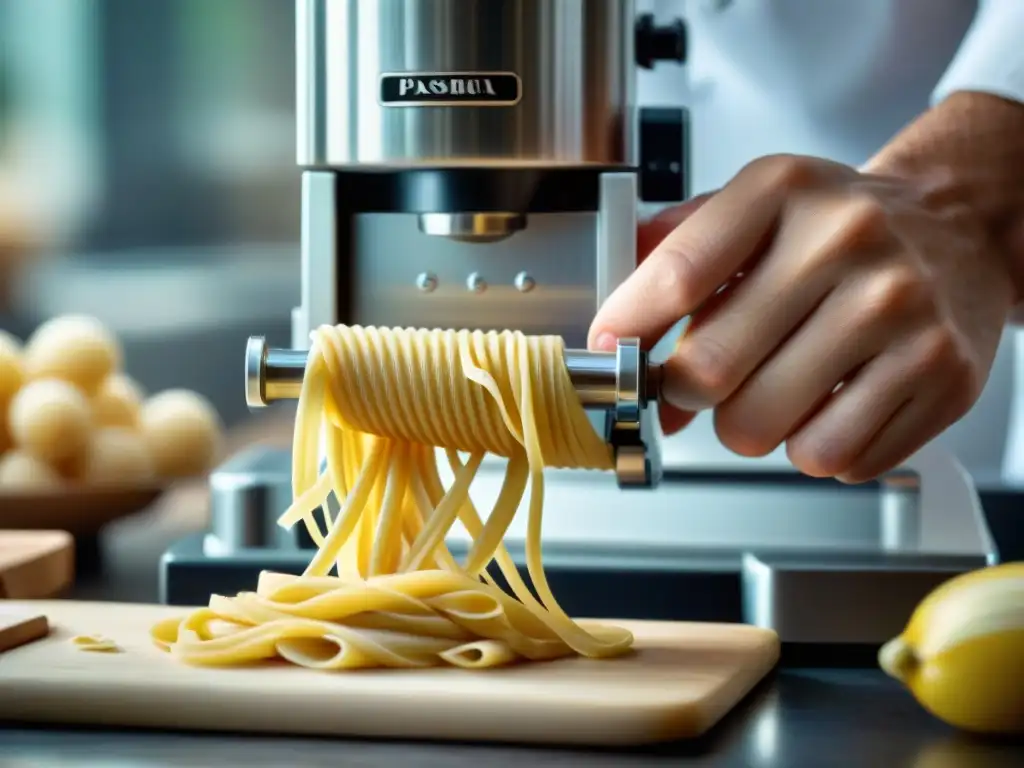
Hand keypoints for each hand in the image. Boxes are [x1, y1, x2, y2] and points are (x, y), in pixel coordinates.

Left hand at [590, 154, 1014, 481]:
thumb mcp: (755, 205)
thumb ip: (675, 251)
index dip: (629, 326)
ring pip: (764, 427)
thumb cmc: (838, 228)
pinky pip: (831, 457)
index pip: (679, 274)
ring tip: (774, 390)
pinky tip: (831, 404)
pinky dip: (813, 447)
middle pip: (712, 369)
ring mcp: (901, 311)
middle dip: (686, 393)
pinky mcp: (941, 374)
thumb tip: (617, 330)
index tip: (611, 349)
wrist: (959, 231)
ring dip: (748, 427)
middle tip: (699, 384)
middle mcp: (848, 242)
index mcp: (785, 191)